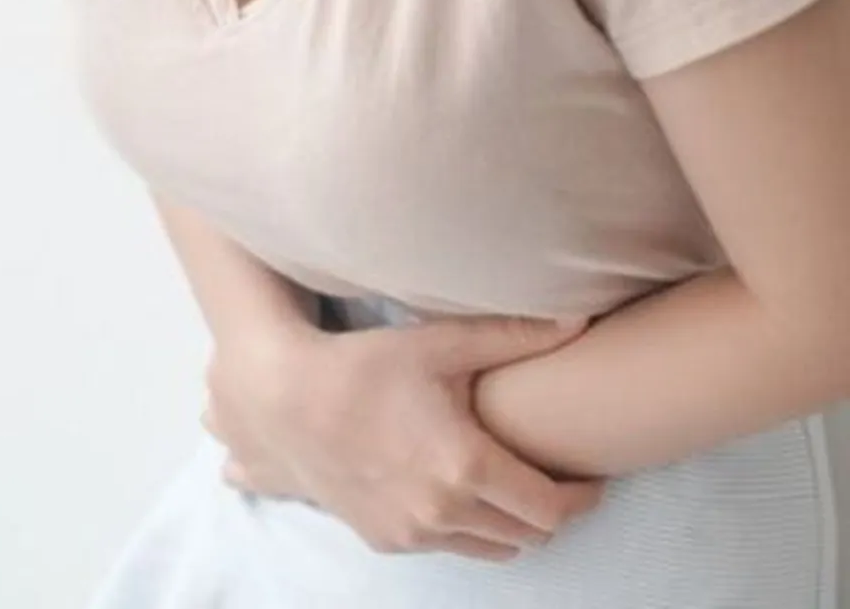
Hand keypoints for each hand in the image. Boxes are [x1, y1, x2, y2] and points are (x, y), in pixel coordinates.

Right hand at [202, 314, 605, 560]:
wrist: (282, 399)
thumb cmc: (361, 366)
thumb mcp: (438, 344)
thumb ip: (513, 336)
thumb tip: (578, 322)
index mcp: (465, 468)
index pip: (552, 508)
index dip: (582, 496)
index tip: (590, 478)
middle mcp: (442, 512)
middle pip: (528, 537)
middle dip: (550, 511)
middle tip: (555, 478)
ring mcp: (410, 532)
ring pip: (490, 550)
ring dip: (508, 526)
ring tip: (509, 487)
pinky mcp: (383, 539)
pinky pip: (446, 548)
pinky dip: (464, 529)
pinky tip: (456, 492)